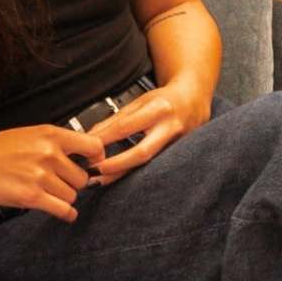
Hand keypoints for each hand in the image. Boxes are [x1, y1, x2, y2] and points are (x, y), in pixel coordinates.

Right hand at [0, 122, 110, 220]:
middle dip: (72, 183)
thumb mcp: (28, 135)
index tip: (93, 165)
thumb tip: (80, 155)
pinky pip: (63, 209)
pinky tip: (64, 214)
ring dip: (63, 198)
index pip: (94, 146)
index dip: (96, 158)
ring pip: (72, 195)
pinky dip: (66, 214)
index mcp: (50, 135)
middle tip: (58, 184)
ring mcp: (41, 176)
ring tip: (48, 194)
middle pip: (82, 177)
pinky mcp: (31, 196)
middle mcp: (50, 153)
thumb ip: (54, 143)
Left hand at [87, 79, 205, 184]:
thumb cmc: (166, 99)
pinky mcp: (178, 155)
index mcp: (159, 109)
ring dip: (121, 174)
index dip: (104, 139)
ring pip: (147, 164)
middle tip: (93, 172)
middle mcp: (170, 128)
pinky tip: (118, 178)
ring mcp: (177, 145)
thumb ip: (116, 119)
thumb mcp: (140, 102)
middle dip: (116, 164)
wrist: (195, 100)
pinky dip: (133, 174)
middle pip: (141, 152)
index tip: (86, 149)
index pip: (126, 127)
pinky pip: (152, 167)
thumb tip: (90, 135)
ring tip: (99, 180)